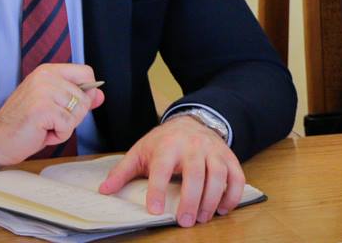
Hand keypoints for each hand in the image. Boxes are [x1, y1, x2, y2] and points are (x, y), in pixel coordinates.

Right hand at [0, 64, 104, 170]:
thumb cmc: (25, 123)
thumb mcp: (54, 105)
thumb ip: (77, 97)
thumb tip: (99, 95)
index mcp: (48, 71)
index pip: (86, 73)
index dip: (87, 92)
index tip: (72, 105)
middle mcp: (46, 77)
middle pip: (85, 97)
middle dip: (73, 116)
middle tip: (50, 120)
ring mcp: (43, 92)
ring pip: (78, 112)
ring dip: (65, 126)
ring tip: (45, 126)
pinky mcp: (42, 109)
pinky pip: (68, 125)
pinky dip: (59, 135)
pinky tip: (42, 132)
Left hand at [98, 115, 244, 226]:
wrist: (192, 121)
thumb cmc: (164, 141)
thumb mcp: (140, 151)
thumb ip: (123, 171)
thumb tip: (104, 190)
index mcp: (167, 145)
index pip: (162, 168)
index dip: (158, 190)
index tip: (154, 210)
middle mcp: (193, 146)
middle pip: (195, 174)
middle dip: (191, 201)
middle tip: (185, 222)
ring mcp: (213, 151)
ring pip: (218, 176)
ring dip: (212, 200)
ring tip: (203, 217)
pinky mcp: (228, 156)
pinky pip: (237, 176)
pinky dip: (233, 195)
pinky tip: (222, 208)